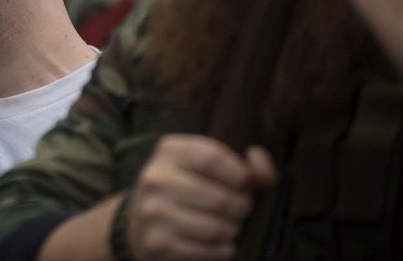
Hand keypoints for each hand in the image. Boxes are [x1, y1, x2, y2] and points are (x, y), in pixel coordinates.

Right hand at [127, 135, 275, 260]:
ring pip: (216, 228)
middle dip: (241, 207)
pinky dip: (223, 249)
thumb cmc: (186, 191)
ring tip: (228, 225)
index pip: (214, 158)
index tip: (244, 183)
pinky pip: (209, 250)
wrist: (140, 224)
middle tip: (238, 209)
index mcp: (169, 152)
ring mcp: (154, 213)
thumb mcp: (209, 168)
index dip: (239, 174)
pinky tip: (217, 242)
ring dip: (232, 230)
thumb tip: (262, 168)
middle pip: (220, 198)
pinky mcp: (157, 243)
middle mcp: (156, 179)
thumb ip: (245, 166)